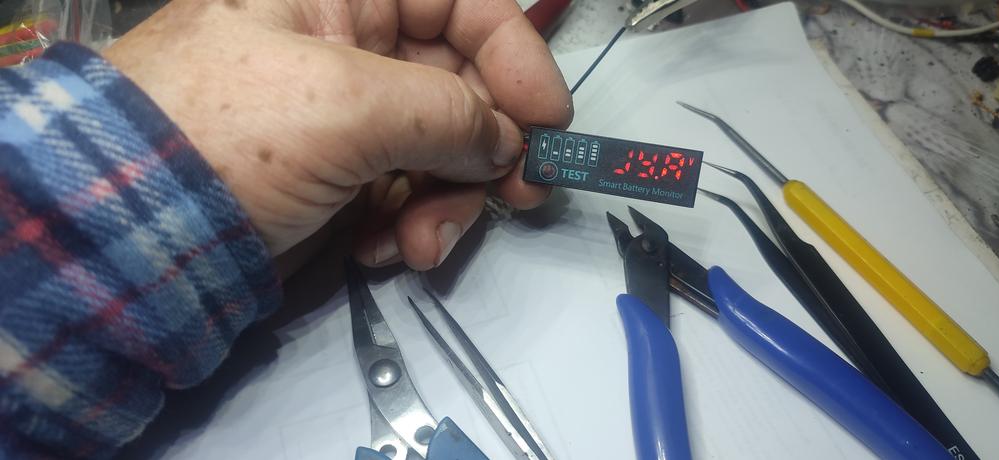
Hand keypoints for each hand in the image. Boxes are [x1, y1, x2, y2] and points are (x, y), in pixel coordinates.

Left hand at [103, 0, 570, 270]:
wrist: (122, 235)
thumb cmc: (222, 137)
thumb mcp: (343, 105)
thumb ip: (446, 113)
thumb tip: (507, 143)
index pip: (457, 1)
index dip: (514, 53)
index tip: (548, 120)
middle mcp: (346, 44)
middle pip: (458, 82)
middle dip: (486, 147)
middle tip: (515, 199)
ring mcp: (341, 116)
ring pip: (439, 147)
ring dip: (448, 201)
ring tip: (420, 244)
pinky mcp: (334, 176)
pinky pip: (404, 190)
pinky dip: (410, 223)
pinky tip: (382, 249)